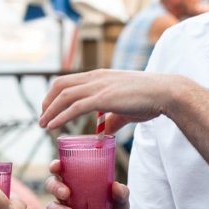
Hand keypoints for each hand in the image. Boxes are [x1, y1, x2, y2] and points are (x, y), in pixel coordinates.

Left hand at [38, 69, 182, 131]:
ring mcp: (99, 86)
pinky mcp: (104, 98)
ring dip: (50, 110)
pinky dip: (61, 116)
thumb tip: (103, 132)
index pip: (67, 81)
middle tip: (42, 118)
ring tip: (43, 125)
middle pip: (60, 85)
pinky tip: (53, 126)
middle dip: (47, 102)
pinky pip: (75, 107)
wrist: (165, 92)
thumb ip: (112, 119)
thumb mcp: (125, 108)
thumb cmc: (149, 99)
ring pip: (64, 96)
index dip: (54, 95)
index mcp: (99, 76)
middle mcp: (95, 78)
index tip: (48, 109)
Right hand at [44, 160, 133, 208]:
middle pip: (52, 186)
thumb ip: (121, 197)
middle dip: (55, 186)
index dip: (57, 167)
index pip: (64, 172)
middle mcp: (69, 199)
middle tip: (66, 193)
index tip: (57, 166)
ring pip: (51, 207)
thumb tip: (117, 185)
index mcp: (80, 187)